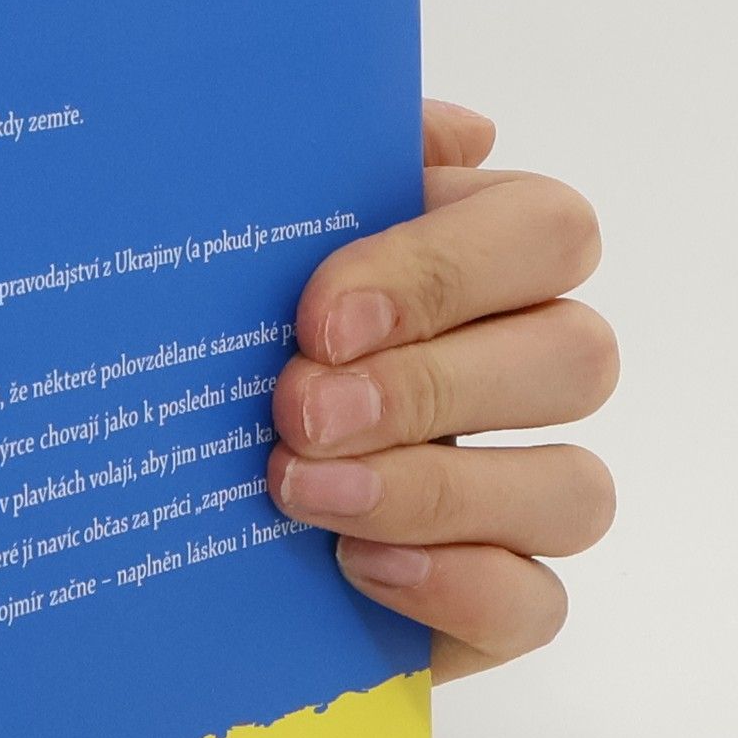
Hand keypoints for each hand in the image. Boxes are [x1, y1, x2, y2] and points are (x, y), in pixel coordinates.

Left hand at [267, 101, 617, 681]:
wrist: (160, 523)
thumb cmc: (211, 371)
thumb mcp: (237, 265)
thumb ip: (326, 178)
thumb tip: (455, 130)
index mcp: (477, 271)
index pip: (544, 232)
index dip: (446, 271)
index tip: (321, 317)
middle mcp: (519, 378)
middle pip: (577, 358)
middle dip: (432, 386)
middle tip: (300, 412)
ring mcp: (519, 501)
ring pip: (574, 488)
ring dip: (438, 489)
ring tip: (307, 495)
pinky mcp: (496, 607)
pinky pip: (537, 604)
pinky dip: (456, 586)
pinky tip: (357, 569)